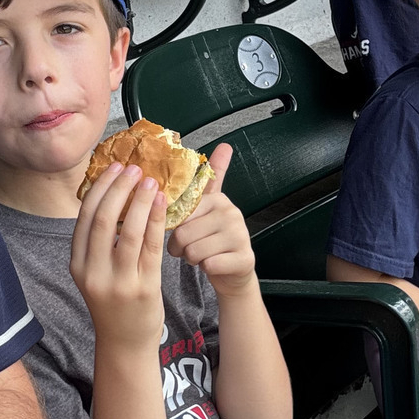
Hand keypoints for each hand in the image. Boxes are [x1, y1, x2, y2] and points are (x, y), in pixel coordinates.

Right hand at [70, 162, 166, 350]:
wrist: (125, 342)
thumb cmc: (113, 301)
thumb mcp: (94, 272)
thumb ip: (98, 242)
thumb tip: (112, 195)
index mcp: (77, 265)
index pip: (84, 218)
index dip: (100, 189)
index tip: (114, 168)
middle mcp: (93, 273)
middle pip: (103, 220)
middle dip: (119, 189)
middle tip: (134, 169)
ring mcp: (118, 282)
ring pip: (128, 232)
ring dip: (140, 202)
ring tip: (151, 181)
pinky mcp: (144, 288)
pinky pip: (150, 247)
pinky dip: (156, 221)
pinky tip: (162, 204)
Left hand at [165, 144, 257, 298]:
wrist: (234, 272)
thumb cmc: (212, 241)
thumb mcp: (206, 210)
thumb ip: (208, 181)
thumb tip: (225, 146)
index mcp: (218, 199)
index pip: (181, 212)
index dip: (175, 228)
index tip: (183, 232)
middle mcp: (231, 213)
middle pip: (184, 233)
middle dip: (181, 247)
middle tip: (190, 249)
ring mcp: (240, 235)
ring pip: (194, 251)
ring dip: (192, 259)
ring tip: (201, 256)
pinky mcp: (244, 258)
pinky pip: (209, 264)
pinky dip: (205, 269)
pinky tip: (213, 264)